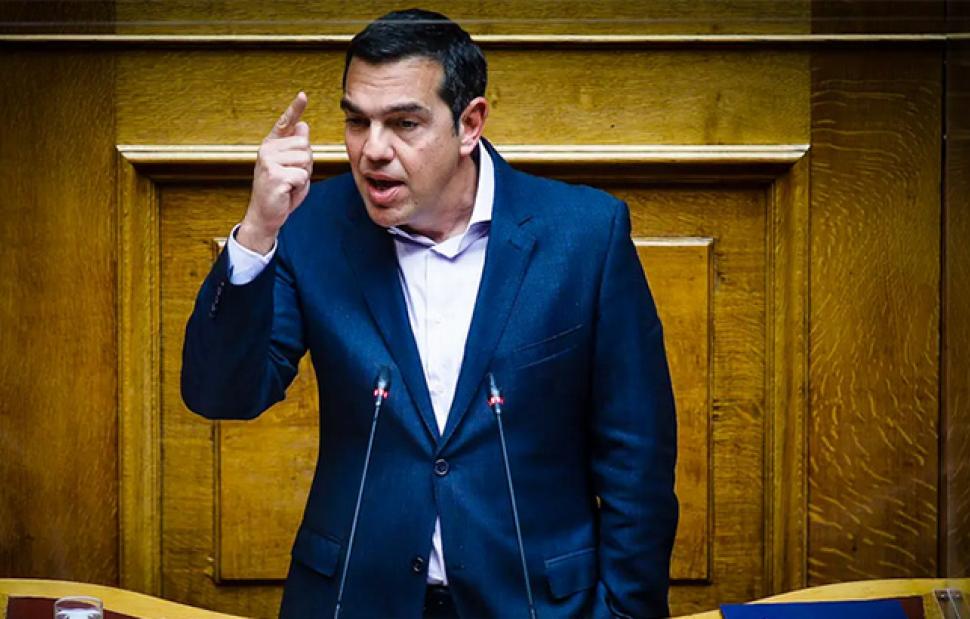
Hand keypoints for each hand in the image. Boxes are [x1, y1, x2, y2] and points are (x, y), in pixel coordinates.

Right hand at [238, 92, 312, 253]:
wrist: (266, 216)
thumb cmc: (281, 192)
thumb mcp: (293, 168)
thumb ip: (298, 149)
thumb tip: (303, 125)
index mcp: (272, 145)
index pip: (285, 123)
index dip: (295, 109)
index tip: (303, 95)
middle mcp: (267, 149)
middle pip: (305, 145)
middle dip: (306, 164)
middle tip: (292, 177)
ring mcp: (269, 161)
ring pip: (305, 160)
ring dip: (303, 175)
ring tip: (289, 184)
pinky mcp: (274, 175)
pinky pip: (302, 176)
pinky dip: (300, 187)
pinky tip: (287, 191)